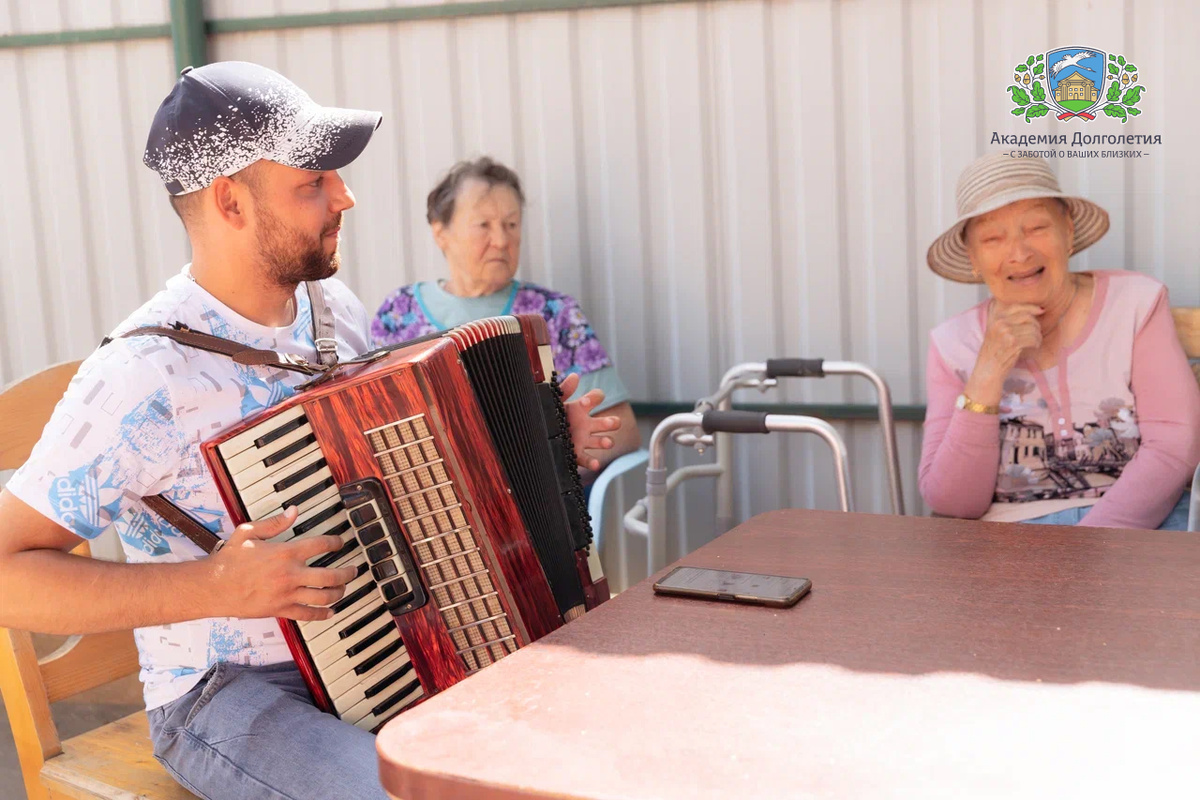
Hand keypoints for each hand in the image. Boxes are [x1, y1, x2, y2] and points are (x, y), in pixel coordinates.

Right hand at [205, 506, 357, 621]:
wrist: (212, 587)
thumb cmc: (228, 559)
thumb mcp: (249, 532)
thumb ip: (275, 523)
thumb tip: (294, 511)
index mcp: (285, 552)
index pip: (321, 545)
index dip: (336, 542)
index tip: (340, 542)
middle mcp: (290, 574)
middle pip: (331, 575)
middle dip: (347, 572)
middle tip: (353, 570)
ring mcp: (287, 594)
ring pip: (323, 596)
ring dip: (339, 593)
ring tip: (343, 588)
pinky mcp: (280, 610)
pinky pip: (307, 615)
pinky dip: (322, 614)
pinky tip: (330, 612)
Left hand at [559, 372, 620, 471]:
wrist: (538, 437)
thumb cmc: (550, 416)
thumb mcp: (554, 401)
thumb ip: (563, 390)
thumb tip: (574, 376)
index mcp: (581, 408)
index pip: (596, 398)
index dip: (594, 398)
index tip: (584, 402)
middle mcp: (587, 424)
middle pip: (607, 422)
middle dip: (611, 422)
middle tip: (610, 422)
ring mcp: (584, 440)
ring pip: (602, 441)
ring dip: (607, 441)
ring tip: (607, 442)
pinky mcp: (577, 454)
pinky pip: (588, 459)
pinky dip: (593, 462)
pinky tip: (596, 463)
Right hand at [965, 302, 1043, 404]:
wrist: (987, 370)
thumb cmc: (993, 353)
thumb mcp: (994, 332)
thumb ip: (1005, 321)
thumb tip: (1027, 311)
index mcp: (995, 319)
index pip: (1017, 306)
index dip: (1031, 307)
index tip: (1040, 310)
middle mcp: (999, 323)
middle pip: (1027, 316)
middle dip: (1036, 325)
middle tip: (1035, 333)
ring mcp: (1006, 333)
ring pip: (1032, 328)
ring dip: (1037, 336)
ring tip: (1034, 342)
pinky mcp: (1013, 343)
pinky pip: (1033, 338)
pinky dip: (1036, 343)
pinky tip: (1033, 347)